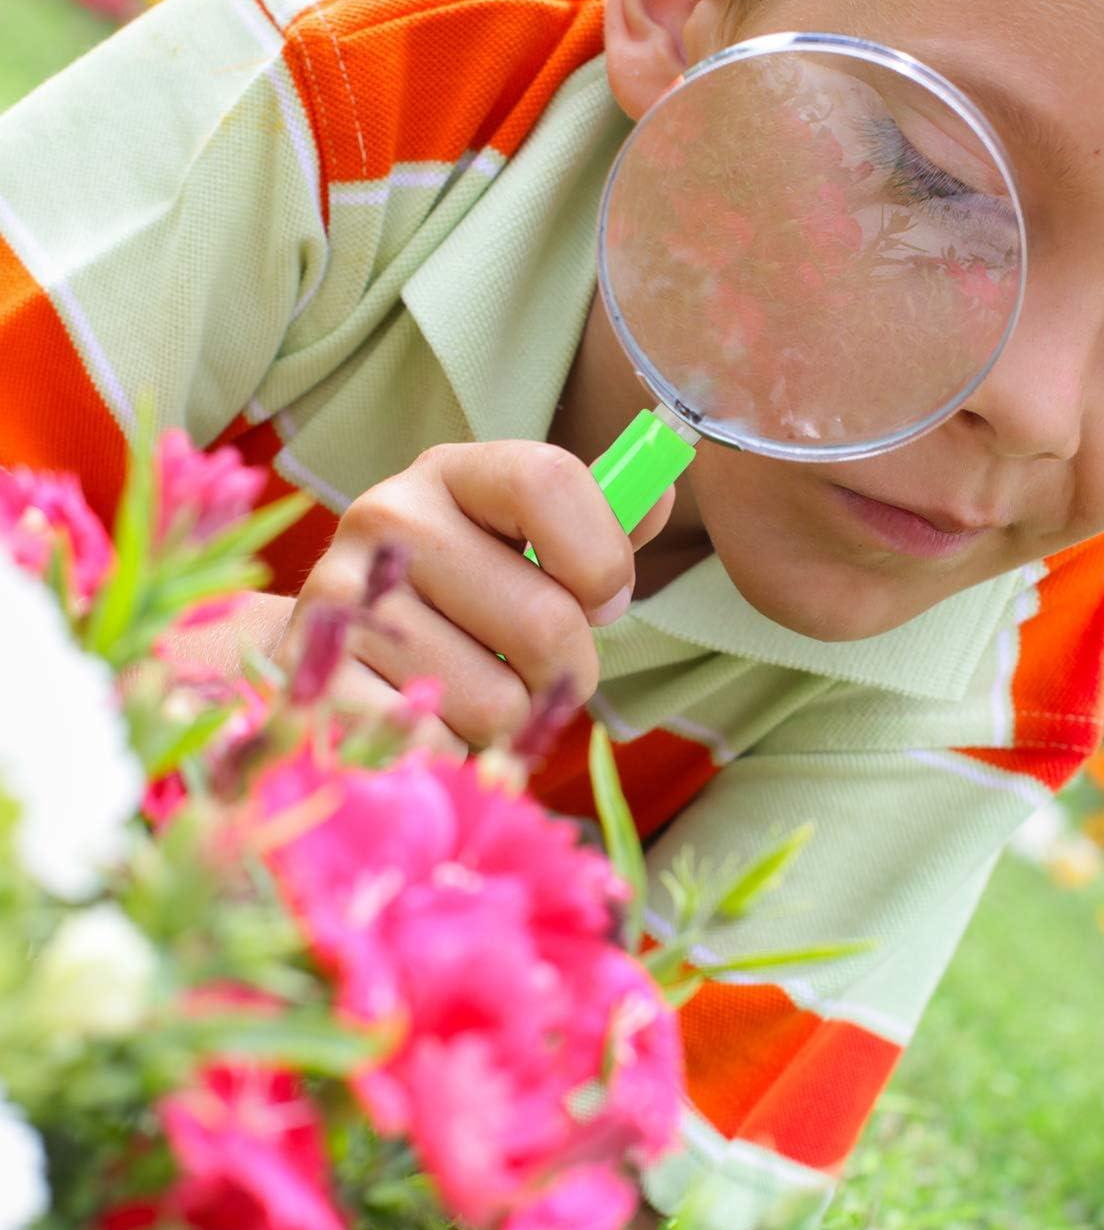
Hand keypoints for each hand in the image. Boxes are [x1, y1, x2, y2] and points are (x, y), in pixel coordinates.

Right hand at [277, 441, 673, 754]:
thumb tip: (662, 495)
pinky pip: (440, 750)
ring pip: (498, 702)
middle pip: (545, 621)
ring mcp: (341, 599)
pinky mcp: (316, 682)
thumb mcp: (527, 548)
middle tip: (535, 670)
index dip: (602, 556)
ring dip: (508, 720)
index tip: (605, 600)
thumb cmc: (462, 600)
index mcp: (452, 472)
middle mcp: (387, 517)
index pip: (550, 480)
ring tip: (469, 692)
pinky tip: (426, 723)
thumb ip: (601, 528)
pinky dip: (454, 757)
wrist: (333, 652)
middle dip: (567, 669)